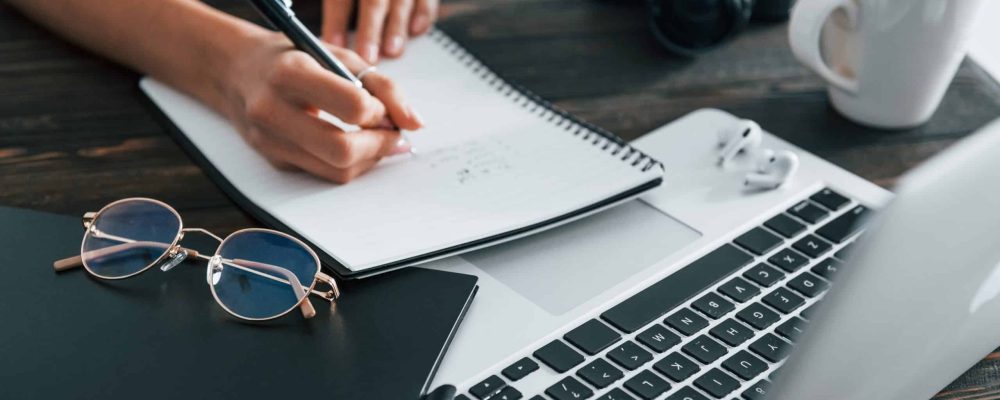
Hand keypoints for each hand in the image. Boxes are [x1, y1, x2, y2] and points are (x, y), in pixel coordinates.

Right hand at [222, 31, 422, 182]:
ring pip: (335, 171)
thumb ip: (381, 85)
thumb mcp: (336, 54)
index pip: (351, 106)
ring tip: (378, 139)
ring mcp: (269, 140)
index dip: (378, 112)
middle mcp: (272, 109)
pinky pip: (323, 174)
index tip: (383, 109)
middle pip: (342, 149)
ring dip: (369, 159)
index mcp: (289, 73)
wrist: (235, 70)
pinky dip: (348, 164)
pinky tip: (354, 144)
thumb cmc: (291, 58)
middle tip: (392, 134)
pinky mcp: (273, 160)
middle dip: (379, 145)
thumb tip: (414, 123)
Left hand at [321, 0, 438, 62]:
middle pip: (373, 2)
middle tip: (367, 57)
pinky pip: (426, 0)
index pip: (341, 0)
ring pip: (400, 2)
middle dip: (370, 31)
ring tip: (392, 51)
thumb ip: (339, 11)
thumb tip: (331, 46)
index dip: (337, 23)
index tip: (334, 48)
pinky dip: (423, 14)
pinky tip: (417, 31)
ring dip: (396, 27)